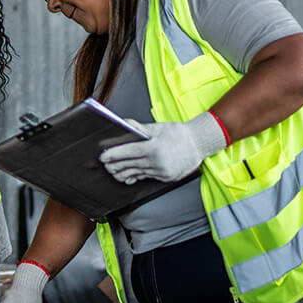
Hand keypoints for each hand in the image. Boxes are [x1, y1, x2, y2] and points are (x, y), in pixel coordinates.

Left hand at [99, 113, 228, 184]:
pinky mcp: (165, 177)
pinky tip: (127, 177)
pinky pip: (146, 177)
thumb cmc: (180, 134)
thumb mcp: (159, 127)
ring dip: (122, 173)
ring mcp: (162, 171)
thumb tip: (124, 124)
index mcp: (154, 148)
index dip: (113, 154)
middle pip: (129, 165)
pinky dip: (135, 177)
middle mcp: (157, 162)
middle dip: (114, 165)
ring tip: (112, 171)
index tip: (103, 156)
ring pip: (136, 173)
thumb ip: (140, 128)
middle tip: (104, 164)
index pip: (128, 152)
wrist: (200, 144)